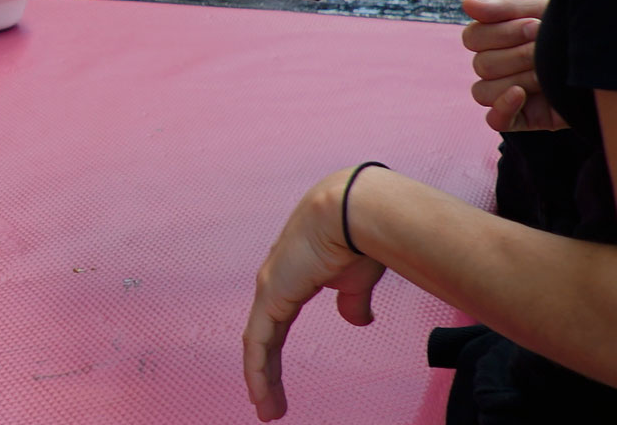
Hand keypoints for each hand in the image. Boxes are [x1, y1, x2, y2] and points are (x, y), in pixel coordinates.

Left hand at [244, 168, 389, 420]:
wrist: (354, 212)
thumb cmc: (359, 239)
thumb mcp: (355, 279)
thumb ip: (350, 301)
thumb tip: (356, 320)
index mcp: (292, 277)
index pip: (276, 322)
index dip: (274, 351)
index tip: (276, 379)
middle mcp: (274, 283)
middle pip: (263, 336)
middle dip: (265, 372)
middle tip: (269, 404)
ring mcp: (270, 288)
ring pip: (258, 344)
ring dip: (261, 379)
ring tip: (266, 411)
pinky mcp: (271, 296)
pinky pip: (258, 342)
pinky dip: (257, 370)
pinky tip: (260, 395)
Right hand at [462, 0, 565, 131]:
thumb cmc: (578, 27)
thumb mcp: (544, 8)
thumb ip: (505, 7)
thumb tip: (466, 5)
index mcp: (498, 39)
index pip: (473, 39)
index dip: (501, 33)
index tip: (536, 24)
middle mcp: (500, 66)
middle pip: (481, 64)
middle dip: (517, 53)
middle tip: (546, 45)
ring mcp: (512, 93)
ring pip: (484, 91)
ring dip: (518, 77)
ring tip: (547, 71)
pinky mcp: (528, 117)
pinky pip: (496, 121)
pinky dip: (502, 107)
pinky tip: (521, 93)